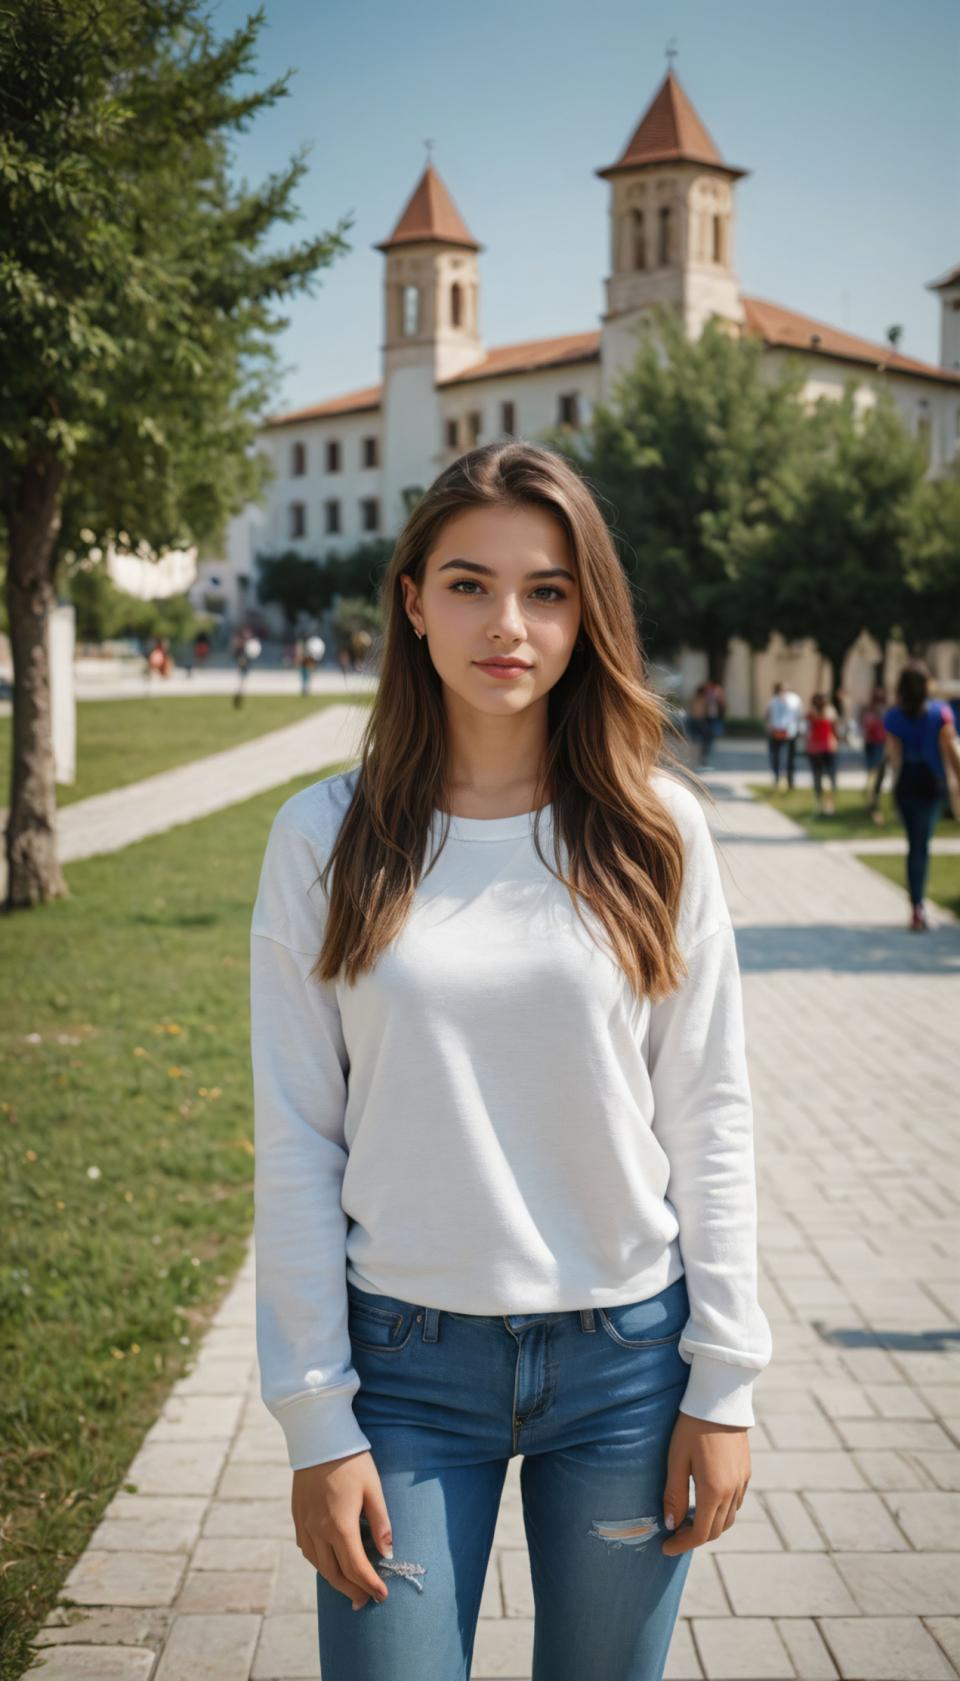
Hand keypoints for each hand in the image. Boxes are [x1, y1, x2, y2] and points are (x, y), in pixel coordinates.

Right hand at [292, 1450, 392, 1608]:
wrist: (318, 1437)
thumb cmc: (351, 1461)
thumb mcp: (373, 1489)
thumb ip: (381, 1524)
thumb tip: (387, 1553)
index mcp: (340, 1526)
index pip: (356, 1568)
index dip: (370, 1585)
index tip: (382, 1596)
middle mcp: (318, 1531)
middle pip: (334, 1574)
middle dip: (352, 1590)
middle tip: (366, 1600)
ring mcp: (304, 1525)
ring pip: (317, 1565)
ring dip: (334, 1580)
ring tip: (349, 1587)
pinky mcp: (296, 1516)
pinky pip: (306, 1549)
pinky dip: (319, 1562)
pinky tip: (328, 1561)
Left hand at [660, 1411, 750, 1555]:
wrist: (719, 1400)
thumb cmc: (691, 1428)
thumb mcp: (676, 1460)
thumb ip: (674, 1495)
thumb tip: (670, 1525)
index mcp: (714, 1492)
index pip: (700, 1533)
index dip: (682, 1544)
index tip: (666, 1548)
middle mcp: (732, 1492)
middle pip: (716, 1530)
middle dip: (694, 1537)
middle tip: (674, 1533)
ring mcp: (742, 1482)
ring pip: (728, 1519)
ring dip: (709, 1525)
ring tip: (688, 1519)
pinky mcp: (746, 1472)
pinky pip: (735, 1502)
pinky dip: (721, 1511)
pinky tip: (706, 1501)